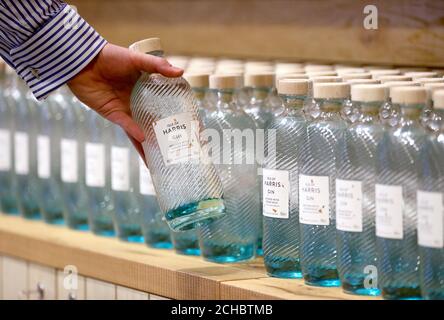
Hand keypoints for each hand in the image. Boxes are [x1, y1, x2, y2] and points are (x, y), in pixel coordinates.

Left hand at [67, 43, 182, 155]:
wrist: (84, 62)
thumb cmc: (111, 56)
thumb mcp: (137, 59)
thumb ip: (158, 66)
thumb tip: (181, 72)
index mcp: (147, 88)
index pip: (165, 103)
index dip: (176, 113)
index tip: (189, 124)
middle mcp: (139, 101)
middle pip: (155, 121)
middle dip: (165, 134)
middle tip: (179, 146)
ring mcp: (127, 109)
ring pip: (142, 129)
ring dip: (149, 143)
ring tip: (161, 156)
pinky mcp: (114, 114)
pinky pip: (127, 126)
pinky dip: (136, 132)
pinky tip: (145, 141)